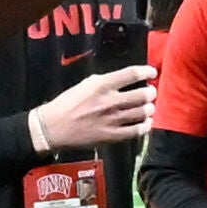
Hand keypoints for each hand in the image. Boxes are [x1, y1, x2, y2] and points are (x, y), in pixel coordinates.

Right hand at [30, 61, 156, 156]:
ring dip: (149, 109)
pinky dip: (145, 126)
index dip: (147, 72)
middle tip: (150, 93)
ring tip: (148, 107)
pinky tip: (145, 123)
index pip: (132, 74)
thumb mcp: (86, 84)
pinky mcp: (112, 136)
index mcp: (102, 84)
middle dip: (150, 92)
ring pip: (142, 112)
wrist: (54, 127)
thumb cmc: (68, 103)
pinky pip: (136, 131)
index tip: (152, 73)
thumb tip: (125, 80)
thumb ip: (106, 82)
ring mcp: (112, 119)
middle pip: (142, 94)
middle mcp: (110, 101)